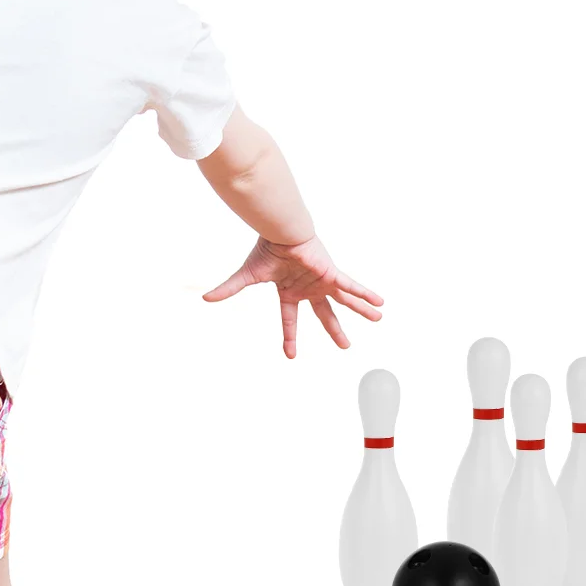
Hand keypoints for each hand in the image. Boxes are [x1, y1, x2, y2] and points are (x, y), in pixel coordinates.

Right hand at [203, 234, 382, 357]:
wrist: (279, 230)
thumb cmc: (266, 249)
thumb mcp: (247, 276)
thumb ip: (230, 289)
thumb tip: (205, 298)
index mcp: (289, 290)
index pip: (289, 319)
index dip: (289, 338)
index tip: (290, 355)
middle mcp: (308, 287)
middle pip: (325, 314)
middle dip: (335, 330)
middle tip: (345, 344)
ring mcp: (322, 281)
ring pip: (344, 301)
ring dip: (361, 310)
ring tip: (378, 317)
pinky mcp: (330, 273)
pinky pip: (350, 286)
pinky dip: (364, 294)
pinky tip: (379, 301)